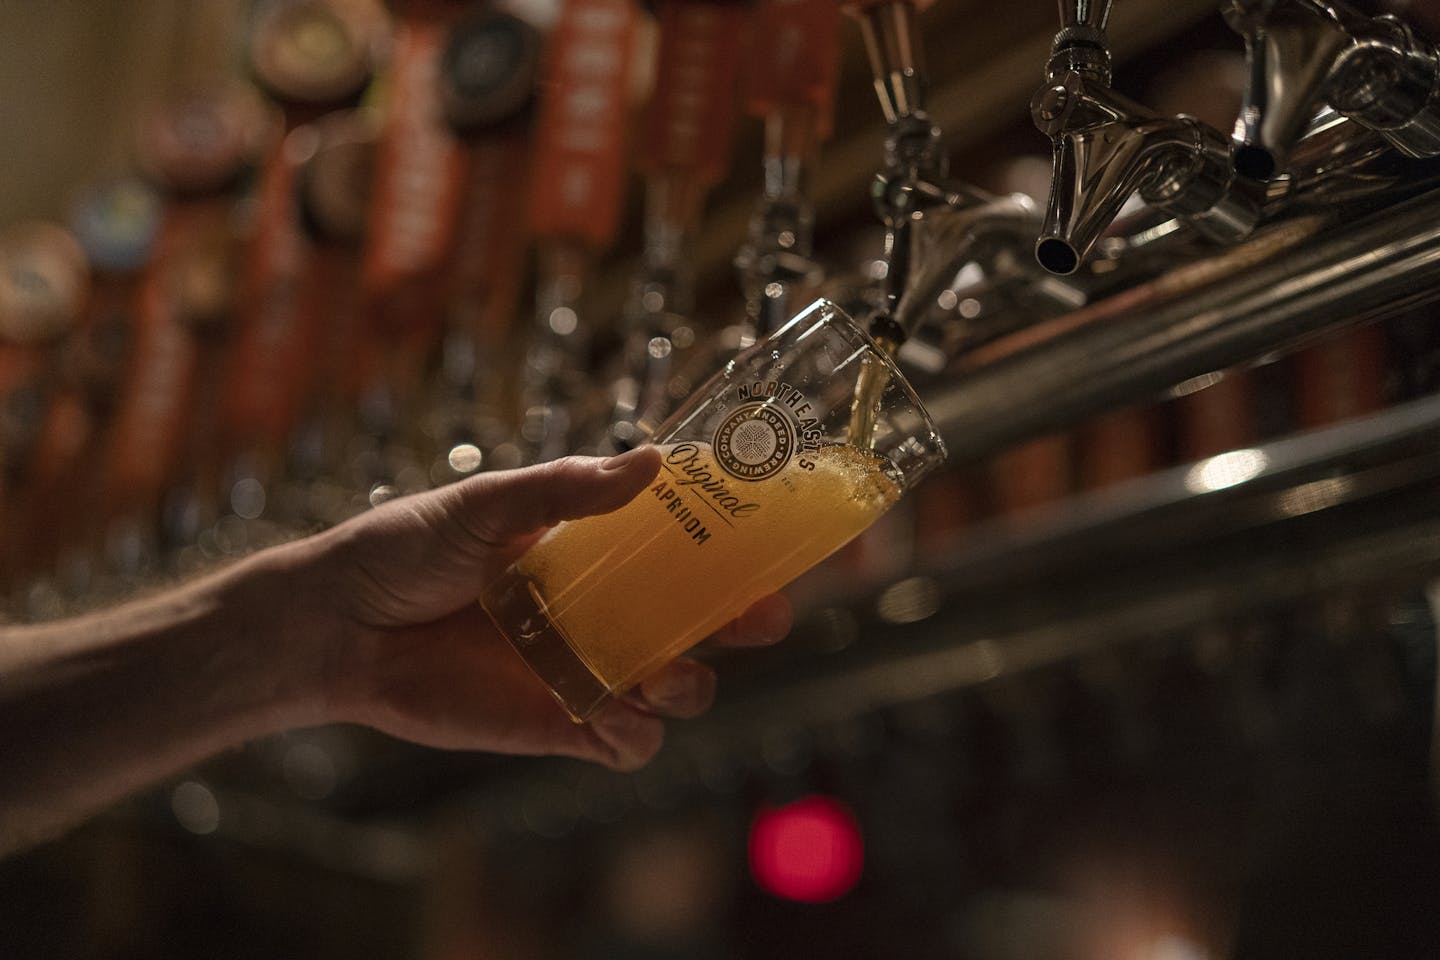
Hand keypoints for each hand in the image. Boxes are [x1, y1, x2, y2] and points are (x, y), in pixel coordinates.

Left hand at [306, 447, 791, 770]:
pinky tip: (624, 712)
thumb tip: (652, 461)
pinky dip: (639, 735)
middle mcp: (599, 610)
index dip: (734, 552)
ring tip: (667, 673)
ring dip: (690, 683)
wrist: (338, 623)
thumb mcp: (487, 505)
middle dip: (741, 623)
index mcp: (592, 552)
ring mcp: (582, 668)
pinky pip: (624, 742)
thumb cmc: (406, 549)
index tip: (774, 546)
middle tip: (762, 617)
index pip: (683, 550)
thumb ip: (566, 491)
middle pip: (698, 622)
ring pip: (674, 687)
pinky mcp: (556, 723)